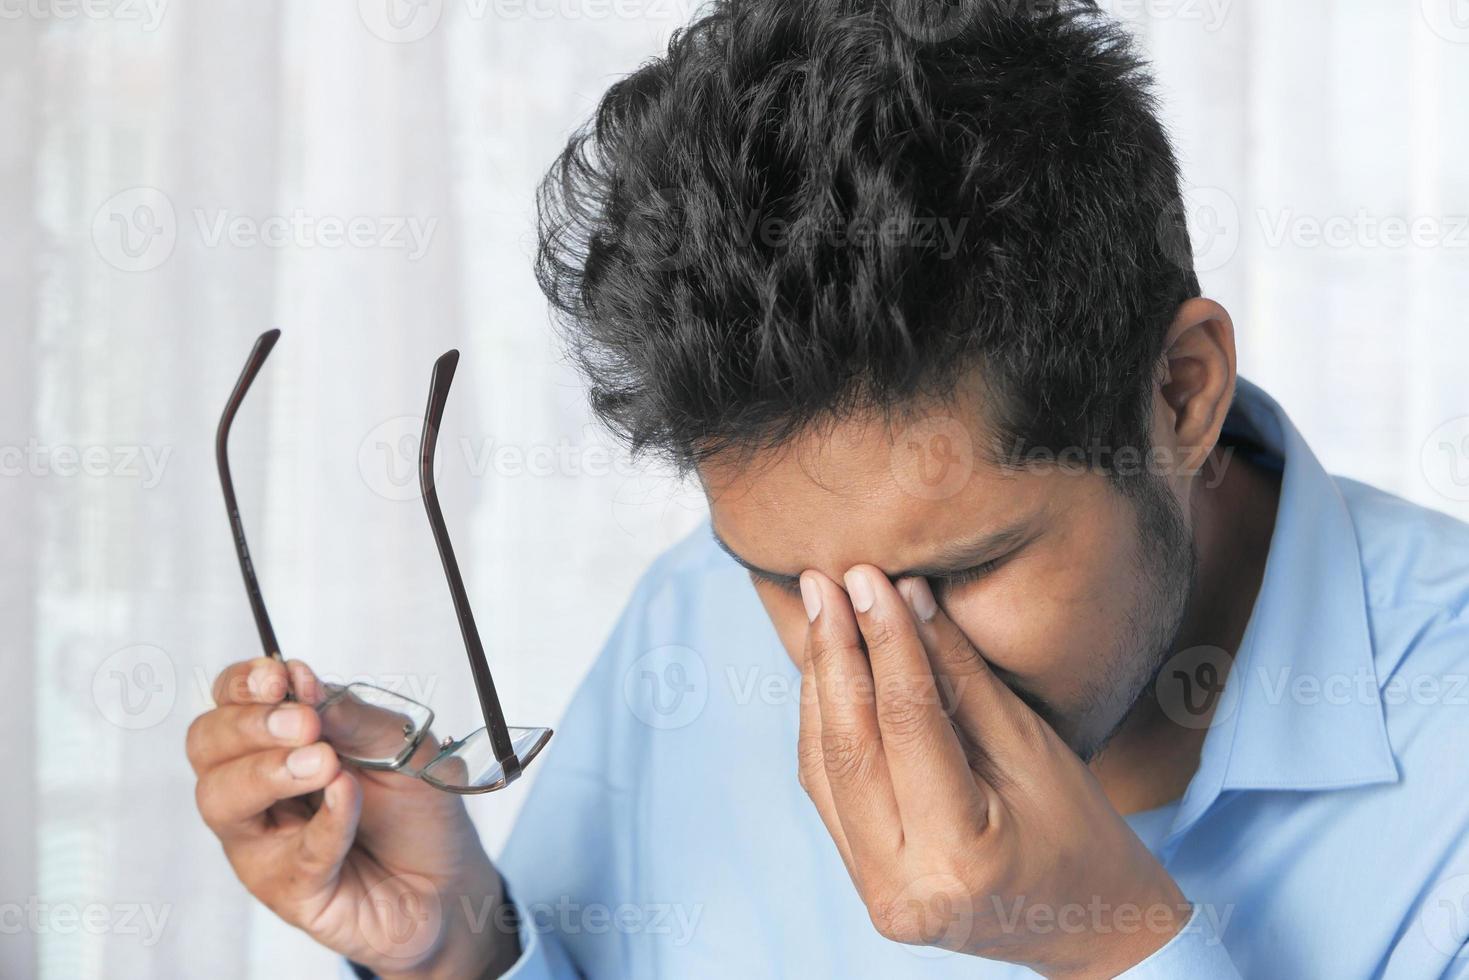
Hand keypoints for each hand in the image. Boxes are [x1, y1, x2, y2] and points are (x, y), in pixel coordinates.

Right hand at [187, 658, 519, 979]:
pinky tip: (349, 799)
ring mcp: (264, 843)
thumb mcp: (399, 743)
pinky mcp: (289, 891)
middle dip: (250, 725)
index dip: (243, 684)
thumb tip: (304, 685)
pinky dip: (326, 823)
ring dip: (269, 772)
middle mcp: (255, 790)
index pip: (230, 701)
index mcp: (278, 742)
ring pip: (221, 801)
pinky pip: (293, 856)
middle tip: (305, 724)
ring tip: (323, 764)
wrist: (450, 877)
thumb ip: (351, 716)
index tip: (279, 677)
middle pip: (207, 745)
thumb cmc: (416, 807)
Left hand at [795, 568, 1189, 978]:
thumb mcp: (1032, 748)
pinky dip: (826, 725)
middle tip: (823, 581)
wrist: (1087, 928)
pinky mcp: (862, 883)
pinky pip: (827, 790)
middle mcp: (902, 887)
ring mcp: (874, 894)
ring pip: (823, 767)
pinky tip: (829, 670)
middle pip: (848, 748)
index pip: (908, 725)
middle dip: (833, 654)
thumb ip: (959, 677)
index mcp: (961, 859)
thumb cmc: (1079, 835)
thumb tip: (905, 596)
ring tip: (821, 611)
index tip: (869, 577)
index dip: (886, 641)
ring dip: (820, 683)